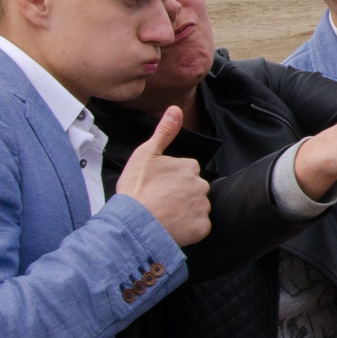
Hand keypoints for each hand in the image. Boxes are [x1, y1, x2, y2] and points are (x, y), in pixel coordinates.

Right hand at [117, 107, 210, 244]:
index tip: (157, 186)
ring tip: (164, 215)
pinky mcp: (202, 228)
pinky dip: (188, 228)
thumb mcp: (146, 154)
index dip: (171, 180)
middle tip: (160, 202)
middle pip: (193, 189)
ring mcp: (202, 207)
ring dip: (184, 211)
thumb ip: (164, 132)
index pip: (186, 171)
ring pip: (196, 208)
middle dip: (180, 195)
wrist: (134, 222)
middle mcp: (201, 185)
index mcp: (190, 166)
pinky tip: (172, 226)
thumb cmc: (137, 188)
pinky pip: (199, 227)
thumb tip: (175, 109)